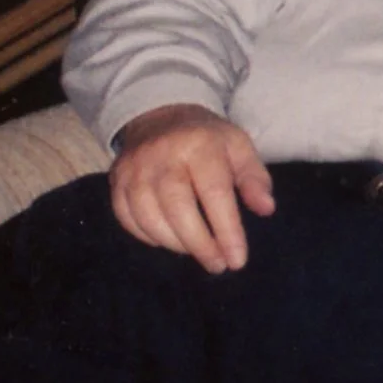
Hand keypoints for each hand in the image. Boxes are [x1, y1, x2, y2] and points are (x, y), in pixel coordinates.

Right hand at [106, 102, 274, 271]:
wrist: (160, 117)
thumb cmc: (207, 139)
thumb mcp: (239, 147)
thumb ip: (254, 178)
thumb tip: (266, 209)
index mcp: (200, 144)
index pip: (214, 192)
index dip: (227, 230)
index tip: (238, 260)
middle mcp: (162, 155)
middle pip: (178, 209)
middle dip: (200, 245)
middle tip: (218, 265)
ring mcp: (134, 169)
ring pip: (150, 218)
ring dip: (175, 244)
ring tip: (197, 252)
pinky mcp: (116, 181)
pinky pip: (128, 219)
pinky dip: (148, 236)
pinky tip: (169, 240)